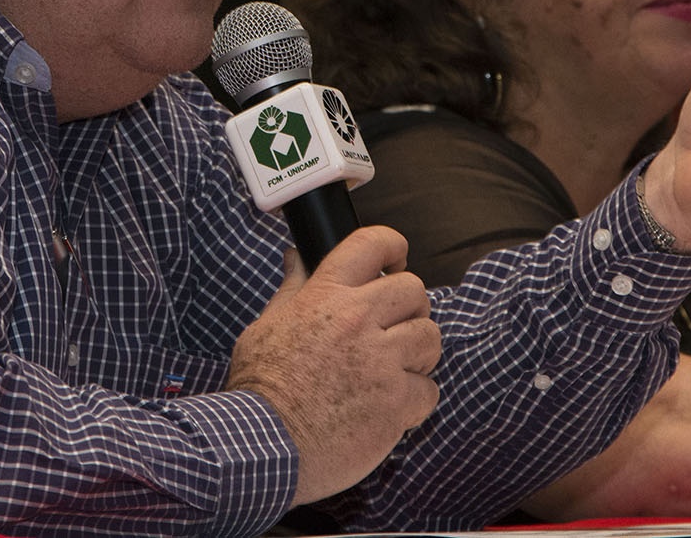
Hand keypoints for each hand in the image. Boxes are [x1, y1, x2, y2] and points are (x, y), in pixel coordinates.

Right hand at [226, 226, 441, 503]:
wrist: (262, 445)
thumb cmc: (260, 389)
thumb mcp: (266, 326)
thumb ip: (292, 289)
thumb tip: (297, 257)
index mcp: (326, 295)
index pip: (373, 243)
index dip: (393, 247)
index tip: (395, 263)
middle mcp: (357, 320)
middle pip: (414, 290)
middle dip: (410, 308)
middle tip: (394, 329)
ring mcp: (380, 361)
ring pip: (430, 337)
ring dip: (418, 354)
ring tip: (394, 371)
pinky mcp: (395, 402)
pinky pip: (430, 390)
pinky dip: (416, 401)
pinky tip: (390, 408)